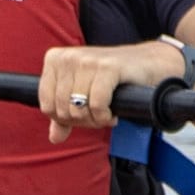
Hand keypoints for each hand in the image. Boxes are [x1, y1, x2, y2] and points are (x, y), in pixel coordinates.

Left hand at [37, 40, 182, 144]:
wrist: (148, 63)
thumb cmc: (112, 79)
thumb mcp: (83, 93)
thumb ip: (65, 114)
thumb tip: (55, 137)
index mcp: (55, 60)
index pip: (46, 105)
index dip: (65, 119)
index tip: (83, 114)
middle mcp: (68, 57)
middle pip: (62, 110)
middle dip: (82, 121)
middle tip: (98, 115)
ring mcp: (87, 60)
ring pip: (78, 109)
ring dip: (95, 120)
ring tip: (106, 113)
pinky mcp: (108, 67)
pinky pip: (97, 104)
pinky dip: (105, 116)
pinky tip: (113, 112)